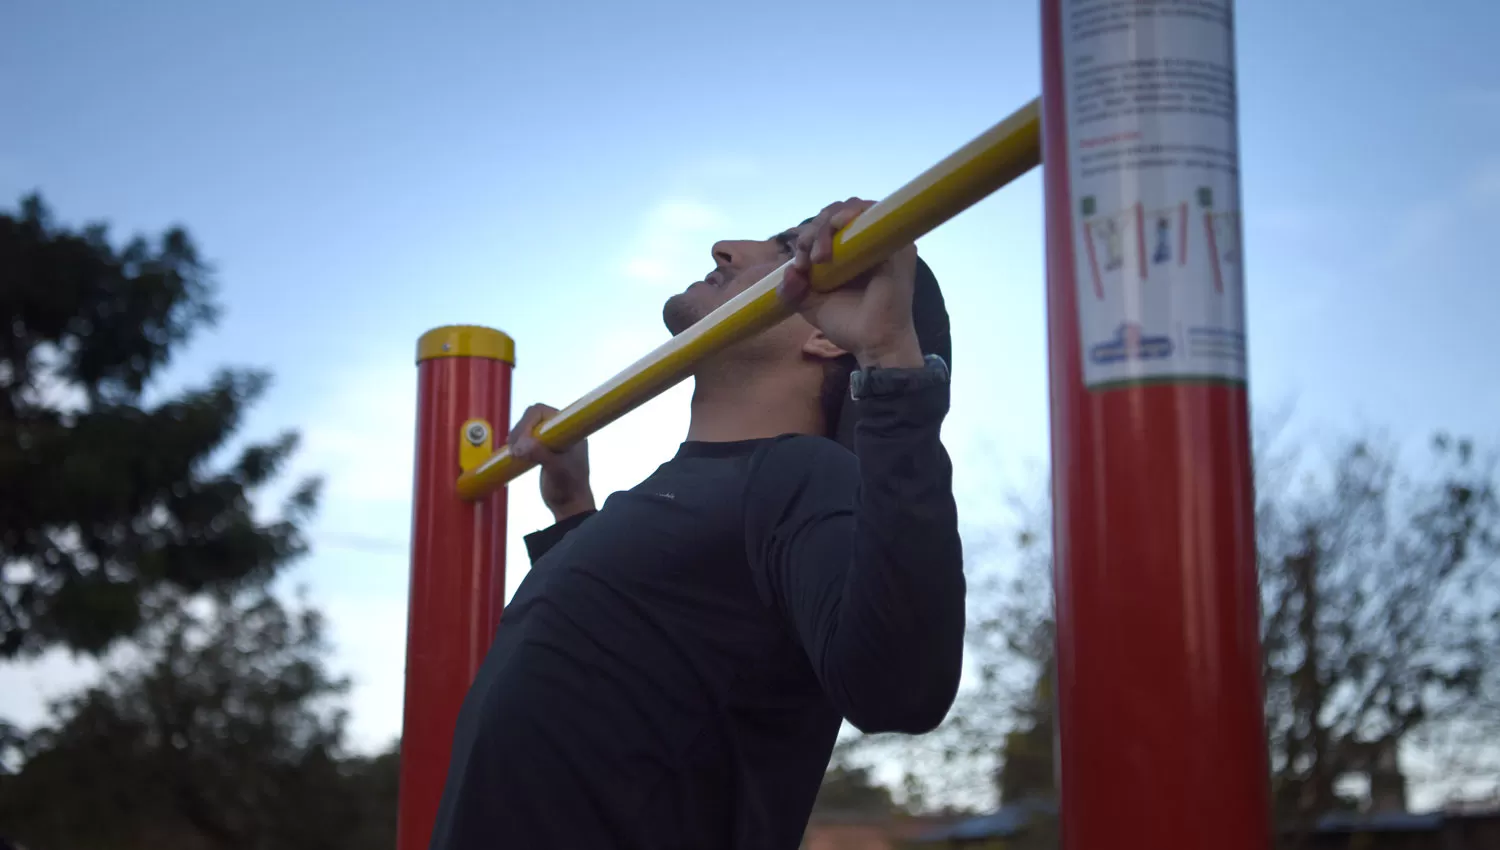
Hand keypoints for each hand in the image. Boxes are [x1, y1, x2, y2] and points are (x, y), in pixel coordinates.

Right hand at [508, 403, 594, 522]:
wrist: (570, 505)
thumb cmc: (570, 487)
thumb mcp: (556, 470)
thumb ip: (540, 454)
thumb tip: (521, 445)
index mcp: (569, 429)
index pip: (543, 412)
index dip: (528, 422)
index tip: (521, 440)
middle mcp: (560, 430)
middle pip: (533, 417)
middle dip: (520, 430)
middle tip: (514, 449)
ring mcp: (551, 439)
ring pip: (527, 427)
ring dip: (517, 437)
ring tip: (514, 453)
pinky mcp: (542, 448)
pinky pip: (525, 438)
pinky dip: (517, 443)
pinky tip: (513, 453)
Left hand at [777, 197, 923, 368]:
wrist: (873, 343)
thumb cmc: (848, 324)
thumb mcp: (810, 303)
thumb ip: (793, 287)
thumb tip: (789, 271)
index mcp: (848, 253)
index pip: (826, 226)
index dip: (808, 237)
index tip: (799, 264)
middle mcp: (867, 242)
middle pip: (835, 213)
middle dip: (813, 232)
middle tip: (807, 260)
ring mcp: (883, 240)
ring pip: (850, 209)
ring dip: (827, 226)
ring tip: (819, 256)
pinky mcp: (897, 243)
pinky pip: (873, 214)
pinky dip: (851, 215)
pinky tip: (837, 227)